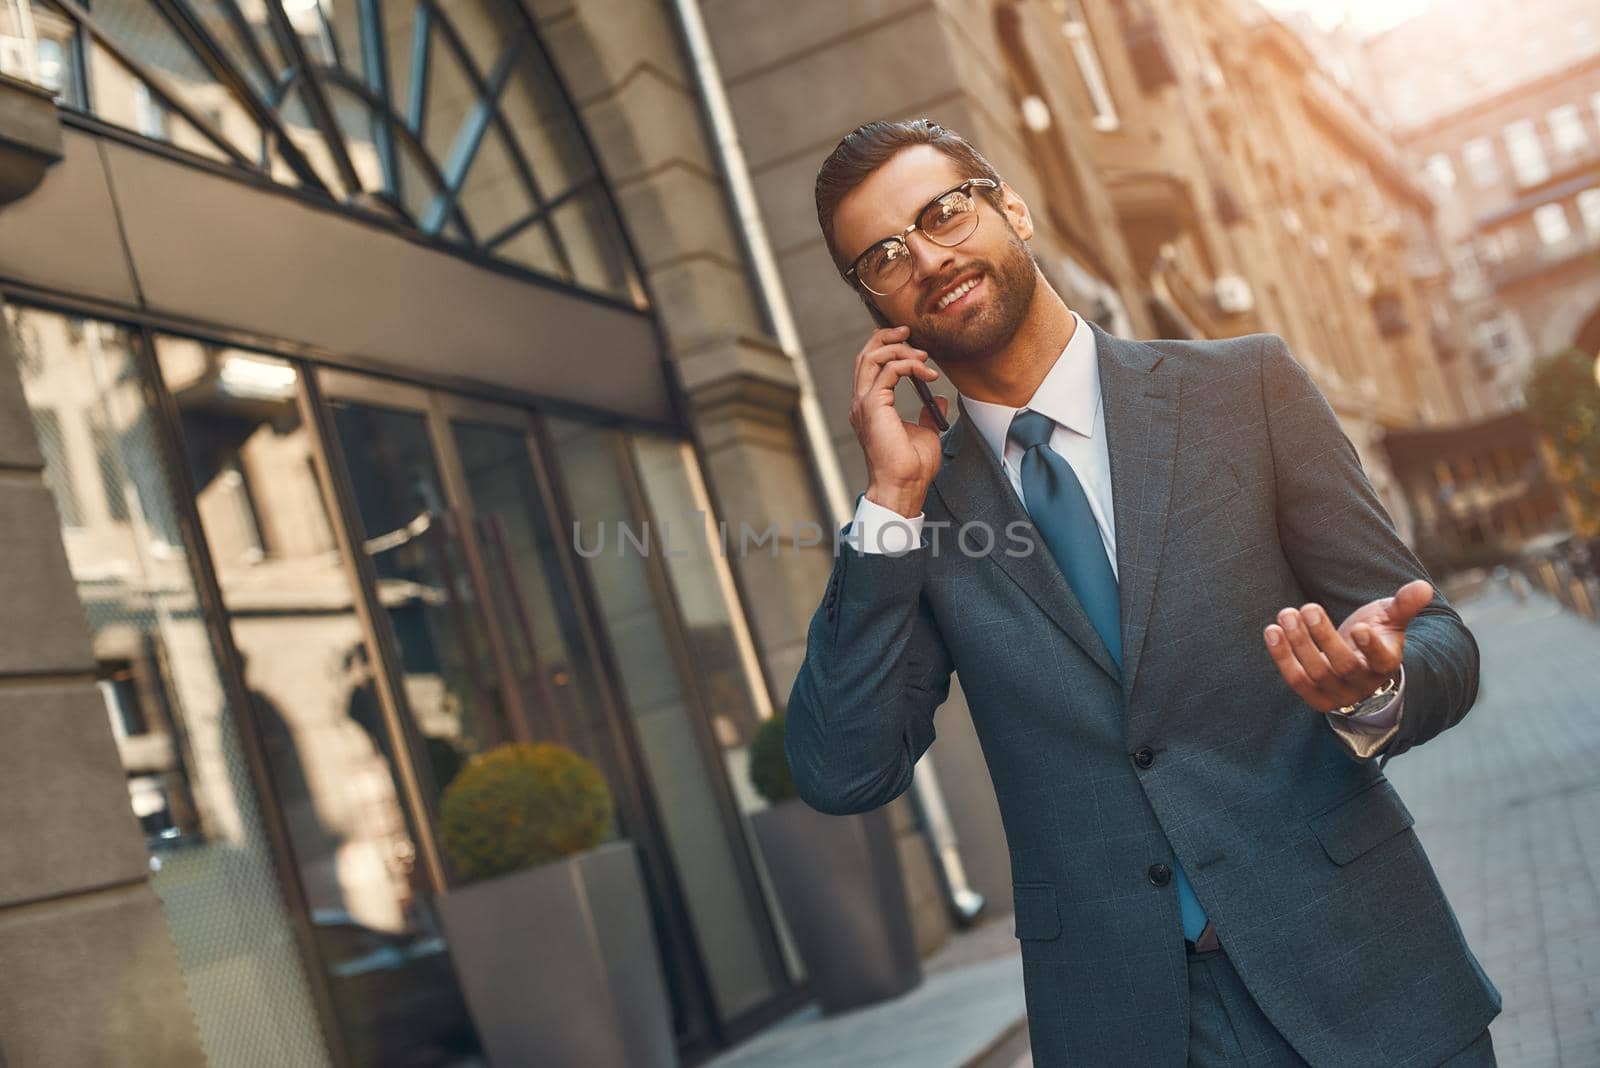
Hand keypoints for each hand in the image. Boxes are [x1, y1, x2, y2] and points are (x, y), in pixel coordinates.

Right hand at [851, 324, 947, 517]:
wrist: (904, 485)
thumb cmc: (911, 467)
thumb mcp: (924, 433)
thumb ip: (925, 414)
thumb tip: (935, 399)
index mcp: (870, 407)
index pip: (869, 366)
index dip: (886, 346)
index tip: (910, 341)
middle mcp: (862, 402)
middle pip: (865, 355)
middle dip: (887, 337)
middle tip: (910, 332)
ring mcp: (864, 403)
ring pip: (873, 357)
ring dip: (900, 349)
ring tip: (923, 357)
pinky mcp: (873, 405)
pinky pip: (889, 370)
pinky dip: (910, 365)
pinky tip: (927, 373)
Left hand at [1262, 579, 1432, 712]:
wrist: (1355, 663)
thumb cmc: (1373, 635)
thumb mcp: (1389, 619)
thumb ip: (1404, 604)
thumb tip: (1424, 587)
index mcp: (1385, 663)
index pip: (1381, 659)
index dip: (1371, 647)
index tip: (1360, 628)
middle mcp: (1362, 683)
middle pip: (1343, 665)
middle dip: (1323, 636)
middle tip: (1308, 608)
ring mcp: (1337, 693)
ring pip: (1316, 673)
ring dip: (1297, 643)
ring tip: (1286, 614)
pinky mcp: (1313, 697)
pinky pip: (1295, 680)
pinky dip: (1281, 656)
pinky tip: (1271, 631)